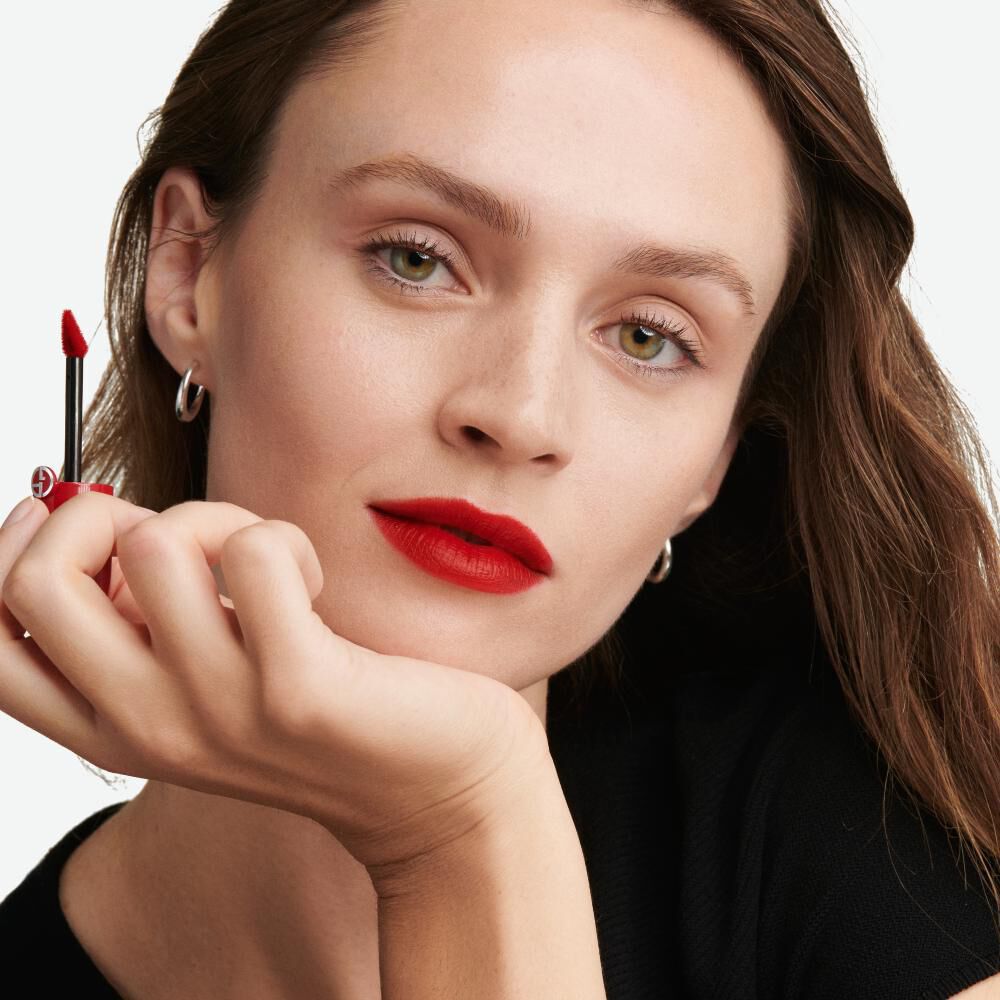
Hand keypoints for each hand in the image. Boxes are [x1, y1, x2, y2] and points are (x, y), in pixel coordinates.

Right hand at [0, 493, 551, 885]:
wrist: (434, 791)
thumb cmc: (318, 710)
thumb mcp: (204, 681)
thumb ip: (138, 624)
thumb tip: (100, 516)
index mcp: (112, 727)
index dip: (12, 553)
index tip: (84, 521)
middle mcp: (148, 727)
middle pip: (35, 581)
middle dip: (95, 514)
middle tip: (177, 536)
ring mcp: (219, 710)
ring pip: (153, 546)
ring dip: (216, 521)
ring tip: (267, 565)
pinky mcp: (297, 687)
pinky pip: (253, 551)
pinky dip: (284, 539)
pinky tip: (313, 585)